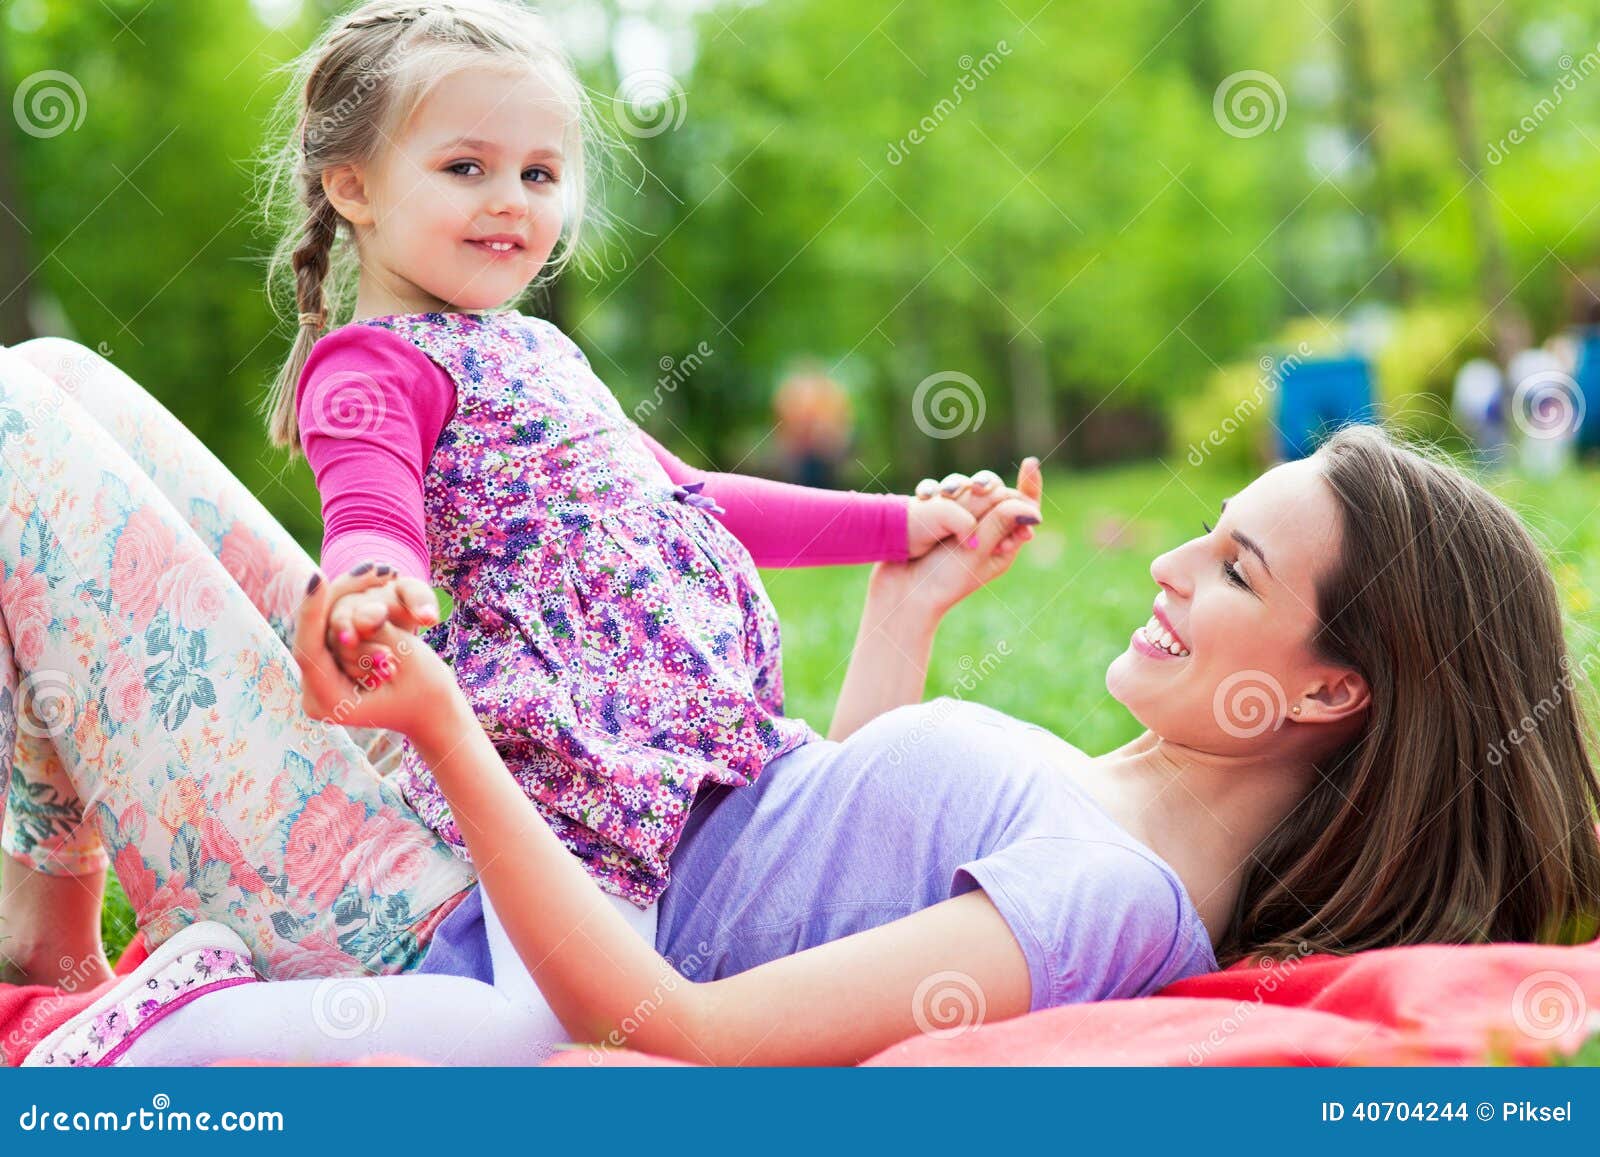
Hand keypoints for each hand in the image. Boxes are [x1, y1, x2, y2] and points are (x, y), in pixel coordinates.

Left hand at [294, 568, 457, 737]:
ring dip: (351, 604)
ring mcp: (319, 682)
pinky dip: (351, 610)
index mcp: (331, 703)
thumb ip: (381, 634)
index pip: (310, 650)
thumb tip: (366, 611)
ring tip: (383, 588)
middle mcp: (316, 695)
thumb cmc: (427, 692)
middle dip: (341, 600)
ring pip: (323, 628)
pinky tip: (367, 581)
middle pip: (315, 634)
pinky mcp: (327, 668)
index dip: (312, 611)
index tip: (316, 576)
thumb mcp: (410, 659)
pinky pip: (330, 630)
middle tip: (372, 568)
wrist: (432, 712)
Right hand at [878, 458, 1042, 615]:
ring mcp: (957, 523)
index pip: (1022, 509)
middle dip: (984, 488)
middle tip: (977, 490)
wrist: (901, 593)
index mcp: (1003, 542)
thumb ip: (1000, 523)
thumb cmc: (942, 579)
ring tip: (944, 495)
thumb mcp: (976, 552)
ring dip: (956, 487)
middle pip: (993, 493)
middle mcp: (983, 530)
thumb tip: (1032, 509)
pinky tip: (925, 496)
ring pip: (965, 489)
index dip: (1028, 485)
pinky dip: (933, 490)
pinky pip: (938, 493)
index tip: (1029, 462)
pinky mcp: (933, 518)